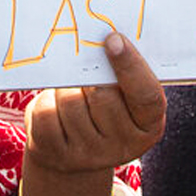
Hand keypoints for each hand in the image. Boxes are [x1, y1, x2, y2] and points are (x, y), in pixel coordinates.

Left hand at [21, 33, 164, 195]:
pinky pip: (46, 115)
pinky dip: (46, 102)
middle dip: (90, 74)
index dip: (130, 65)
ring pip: (70, 102)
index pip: (146, 95)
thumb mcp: (125, 95)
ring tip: (72, 93)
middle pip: (102, 94)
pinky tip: (56, 109)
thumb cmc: (107, 107)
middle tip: (85, 69)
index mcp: (149, 125)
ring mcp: (90, 156)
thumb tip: (106, 39)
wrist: (77, 150)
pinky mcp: (58, 156)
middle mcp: (123, 146)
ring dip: (66, 89)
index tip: (113, 39)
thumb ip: (123, 72)